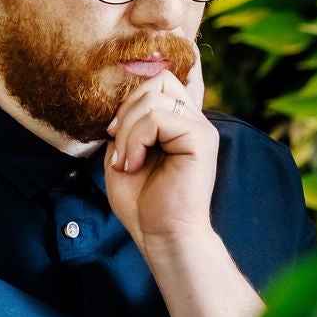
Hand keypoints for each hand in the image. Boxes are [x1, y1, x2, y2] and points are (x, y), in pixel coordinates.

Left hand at [104, 50, 218, 252]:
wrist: (162, 236)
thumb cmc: (143, 203)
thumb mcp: (123, 153)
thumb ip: (127, 124)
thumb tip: (121, 98)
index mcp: (179, 122)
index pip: (159, 81)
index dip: (131, 99)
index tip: (115, 134)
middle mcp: (194, 121)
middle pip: (158, 80)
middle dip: (127, 110)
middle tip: (120, 148)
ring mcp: (201, 128)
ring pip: (154, 98)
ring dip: (128, 129)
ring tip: (127, 161)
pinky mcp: (201, 139)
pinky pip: (158, 117)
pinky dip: (136, 139)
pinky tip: (134, 163)